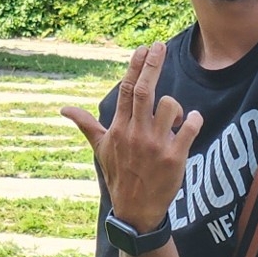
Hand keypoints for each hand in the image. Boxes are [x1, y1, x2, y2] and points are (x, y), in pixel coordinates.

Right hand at [63, 41, 202, 232]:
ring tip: (174, 119)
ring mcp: (155, 145)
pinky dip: (194, 120)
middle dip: (153, 65)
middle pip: (144, 91)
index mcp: (119, 129)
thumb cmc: (119, 176)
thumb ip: (86, 125)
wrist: (136, 211)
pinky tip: (193, 122)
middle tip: (160, 46)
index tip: (143, 48)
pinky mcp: (174, 157)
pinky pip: (190, 128)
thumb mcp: (100, 150)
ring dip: (175, 107)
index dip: (135, 67)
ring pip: (170, 107)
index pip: (125, 90)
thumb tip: (63, 109)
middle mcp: (135, 134)